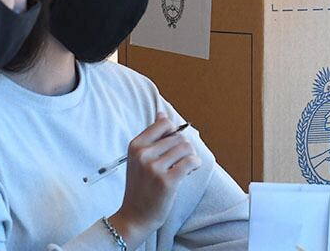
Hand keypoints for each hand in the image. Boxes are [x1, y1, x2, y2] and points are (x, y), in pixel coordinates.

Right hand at [110, 114, 200, 240]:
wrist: (135, 216)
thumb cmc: (141, 186)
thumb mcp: (139, 158)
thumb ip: (152, 137)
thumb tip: (161, 113)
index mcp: (136, 145)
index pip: (164, 123)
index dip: (174, 132)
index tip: (173, 145)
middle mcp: (143, 154)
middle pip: (178, 136)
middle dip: (184, 147)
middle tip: (180, 160)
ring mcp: (154, 168)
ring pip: (186, 147)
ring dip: (191, 156)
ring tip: (185, 166)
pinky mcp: (167, 181)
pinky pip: (191, 161)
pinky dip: (195, 164)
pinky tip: (191, 170)